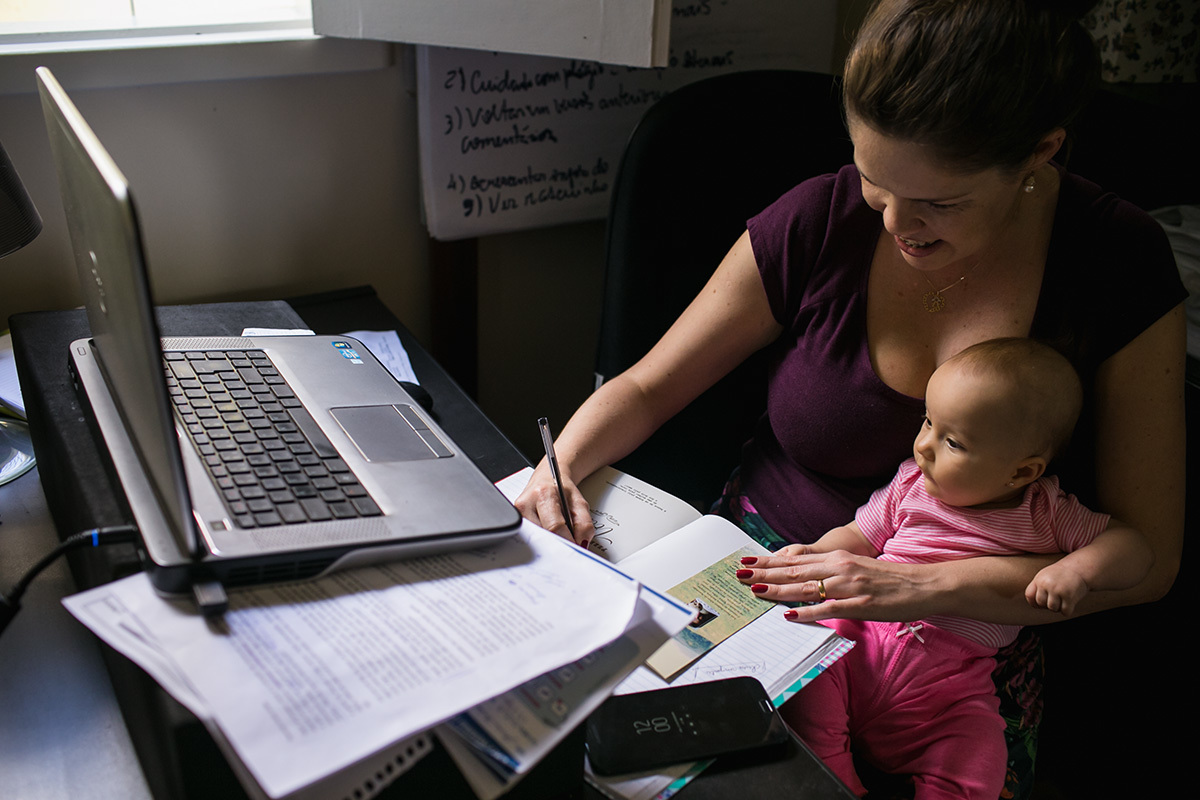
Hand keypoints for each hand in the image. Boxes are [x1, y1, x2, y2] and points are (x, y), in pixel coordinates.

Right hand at [513, 463, 594, 546]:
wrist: (549, 476)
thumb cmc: (563, 489)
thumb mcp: (580, 503)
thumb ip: (584, 525)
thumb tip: (581, 545)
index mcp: (543, 494)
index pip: (554, 527)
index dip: (568, 541)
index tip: (576, 548)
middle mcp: (526, 504)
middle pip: (543, 535)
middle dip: (558, 544)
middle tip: (569, 543)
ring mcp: (517, 513)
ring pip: (536, 540)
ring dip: (550, 542)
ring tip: (558, 532)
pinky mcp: (516, 520)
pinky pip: (530, 537)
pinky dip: (543, 539)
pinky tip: (548, 532)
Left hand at [735, 548, 935, 623]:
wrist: (924, 585)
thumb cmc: (890, 580)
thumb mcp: (856, 568)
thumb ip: (831, 573)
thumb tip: (805, 580)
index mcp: (838, 558)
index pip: (795, 560)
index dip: (769, 561)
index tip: (749, 561)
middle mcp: (839, 568)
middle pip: (794, 571)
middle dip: (764, 573)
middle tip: (740, 573)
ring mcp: (849, 586)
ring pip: (806, 588)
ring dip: (777, 590)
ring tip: (755, 590)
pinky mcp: (859, 605)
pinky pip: (827, 609)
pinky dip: (806, 613)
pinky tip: (789, 615)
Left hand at [1025, 564, 1088, 616]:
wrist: (1079, 568)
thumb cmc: (1060, 574)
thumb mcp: (1044, 576)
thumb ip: (1036, 587)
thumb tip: (1033, 604)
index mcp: (1039, 579)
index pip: (1029, 596)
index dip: (1034, 602)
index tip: (1041, 602)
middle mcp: (1047, 584)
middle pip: (1041, 603)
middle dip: (1047, 604)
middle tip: (1056, 598)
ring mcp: (1058, 590)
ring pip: (1053, 608)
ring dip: (1058, 607)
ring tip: (1062, 599)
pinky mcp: (1070, 596)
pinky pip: (1065, 612)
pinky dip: (1067, 610)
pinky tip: (1069, 602)